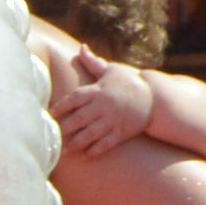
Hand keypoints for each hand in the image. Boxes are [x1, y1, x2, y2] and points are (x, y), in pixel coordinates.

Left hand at [40, 35, 149, 163]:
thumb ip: (93, 62)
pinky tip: (85, 156)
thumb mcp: (112, 70)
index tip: (50, 113)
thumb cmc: (130, 82)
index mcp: (99, 90)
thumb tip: (82, 48)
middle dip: (65, 127)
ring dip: (77, 143)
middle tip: (52, 135)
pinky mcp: (122, 131)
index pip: (75, 98)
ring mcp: (113, 120)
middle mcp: (104, 106)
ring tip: (65, 152)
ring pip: (91, 134)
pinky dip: (96, 150)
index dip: (62, 106)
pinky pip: (107, 143)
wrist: (155, 96)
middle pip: (80, 118)